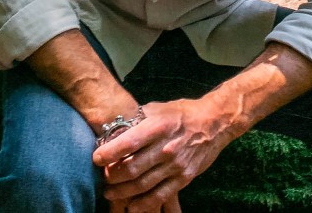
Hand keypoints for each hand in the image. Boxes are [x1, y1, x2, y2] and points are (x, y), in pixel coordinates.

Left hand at [93, 99, 232, 211]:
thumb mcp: (158, 108)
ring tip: (110, 192)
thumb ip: (137, 118)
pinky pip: (160, 195)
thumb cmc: (182, 113)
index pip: (128, 143)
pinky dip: (143, 204)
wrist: (214, 123)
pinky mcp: (183, 178)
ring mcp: (175, 165)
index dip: (109, 153)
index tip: (96, 158)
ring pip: (143, 185)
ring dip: (122, 191)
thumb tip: (115, 126)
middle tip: (102, 178)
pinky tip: (131, 206)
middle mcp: (166, 148)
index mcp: (158, 127)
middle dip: (112, 176)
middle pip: (132, 168)